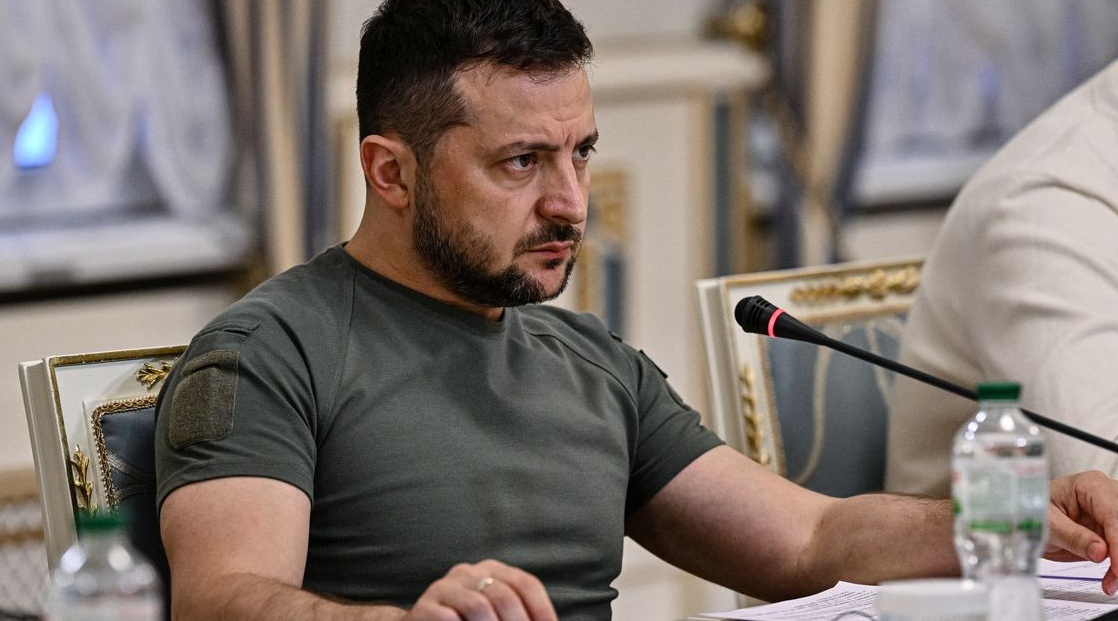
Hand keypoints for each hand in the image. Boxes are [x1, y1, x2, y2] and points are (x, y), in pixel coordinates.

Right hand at [405, 559, 556, 620]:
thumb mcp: (494, 614)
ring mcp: (444, 588)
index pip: (526, 584)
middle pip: (505, 596)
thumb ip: (515, 615)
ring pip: (479, 607)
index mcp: (492, 571)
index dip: (542, 611)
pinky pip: (449, 619)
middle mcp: (469, 572)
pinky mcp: (424, 608)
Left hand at [1044, 470, 1117, 594]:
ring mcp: (1111, 511)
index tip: (1117, 567)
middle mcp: (1106, 494)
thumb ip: (1073, 537)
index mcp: (1090, 486)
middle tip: (1114, 575)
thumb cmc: (1033, 510)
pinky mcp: (1112, 528)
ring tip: (1110, 580)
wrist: (1027, 515)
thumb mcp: (1047, 524)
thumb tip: (1100, 551)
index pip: (1113, 515)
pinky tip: (1111, 577)